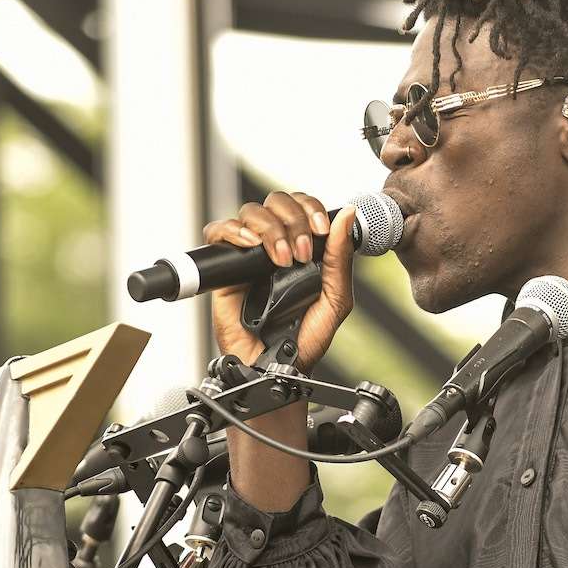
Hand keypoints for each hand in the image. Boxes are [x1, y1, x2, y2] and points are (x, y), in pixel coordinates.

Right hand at [203, 191, 358, 369]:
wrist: (276, 366)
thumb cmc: (304, 339)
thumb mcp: (335, 300)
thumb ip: (341, 258)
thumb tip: (348, 215)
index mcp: (302, 247)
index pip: (302, 205)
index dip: (311, 208)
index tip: (321, 229)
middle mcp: (275, 245)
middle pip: (276, 202)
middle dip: (293, 220)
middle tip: (301, 252)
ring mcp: (249, 255)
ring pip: (251, 212)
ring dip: (270, 229)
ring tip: (280, 259)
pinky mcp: (225, 268)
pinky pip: (218, 232)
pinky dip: (234, 231)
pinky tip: (251, 246)